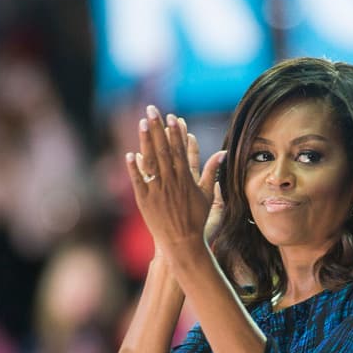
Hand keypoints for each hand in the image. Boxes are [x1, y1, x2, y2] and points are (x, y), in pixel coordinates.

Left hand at [125, 105, 224, 255]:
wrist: (182, 243)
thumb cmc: (197, 220)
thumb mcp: (208, 195)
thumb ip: (212, 172)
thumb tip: (222, 153)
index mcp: (186, 179)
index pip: (180, 150)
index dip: (175, 132)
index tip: (172, 117)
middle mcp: (171, 182)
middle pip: (163, 150)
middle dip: (158, 128)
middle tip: (153, 109)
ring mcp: (157, 190)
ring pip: (150, 161)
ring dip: (146, 141)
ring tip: (143, 123)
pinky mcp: (145, 201)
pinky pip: (138, 181)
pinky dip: (134, 168)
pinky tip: (130, 154)